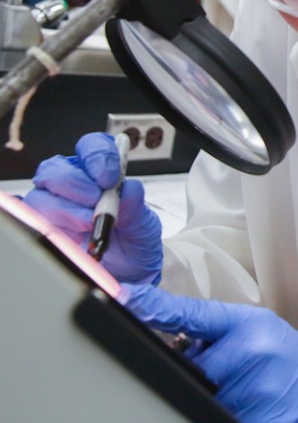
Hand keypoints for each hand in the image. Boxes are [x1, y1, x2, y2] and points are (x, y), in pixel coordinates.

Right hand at [23, 132, 162, 284]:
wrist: (130, 274)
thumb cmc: (134, 243)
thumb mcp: (144, 226)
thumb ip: (136, 206)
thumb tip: (128, 188)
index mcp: (99, 174)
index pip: (90, 148)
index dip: (97, 156)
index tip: (110, 177)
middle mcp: (71, 187)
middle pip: (56, 170)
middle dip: (76, 184)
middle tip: (95, 201)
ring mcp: (53, 209)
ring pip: (40, 196)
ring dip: (64, 209)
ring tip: (87, 224)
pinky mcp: (42, 231)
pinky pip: (29, 221)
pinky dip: (45, 226)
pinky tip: (67, 236)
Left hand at [123, 284, 297, 422]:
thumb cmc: (288, 356)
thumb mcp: (257, 326)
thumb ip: (214, 328)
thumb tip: (163, 329)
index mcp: (250, 327)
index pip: (193, 316)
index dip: (157, 308)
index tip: (126, 297)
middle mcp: (251, 355)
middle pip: (192, 368)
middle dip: (200, 371)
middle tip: (229, 369)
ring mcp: (253, 392)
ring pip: (201, 396)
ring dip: (213, 393)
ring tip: (244, 387)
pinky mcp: (254, 420)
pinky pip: (213, 414)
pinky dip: (224, 409)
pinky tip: (248, 404)